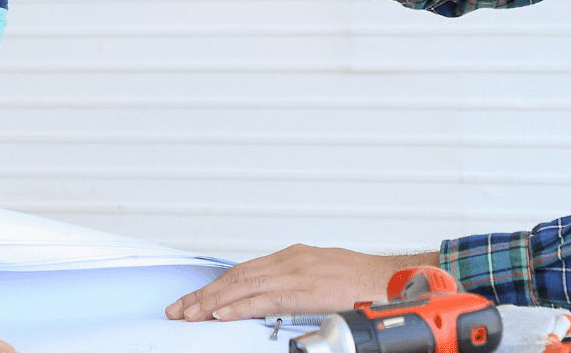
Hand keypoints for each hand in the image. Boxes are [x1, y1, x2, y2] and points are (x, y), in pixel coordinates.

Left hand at [164, 244, 437, 320]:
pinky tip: (220, 315)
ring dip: (211, 302)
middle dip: (203, 294)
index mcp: (293, 257)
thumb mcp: (324, 277)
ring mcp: (297, 273)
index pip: (243, 271)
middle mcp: (290, 260)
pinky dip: (238, 307)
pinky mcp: (305, 290)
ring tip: (189, 314)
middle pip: (236, 277)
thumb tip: (275, 300)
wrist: (392, 280)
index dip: (215, 286)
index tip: (194, 299)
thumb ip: (297, 287)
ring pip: (243, 286)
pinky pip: (264, 299)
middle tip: (178, 309)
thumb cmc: (363, 281)